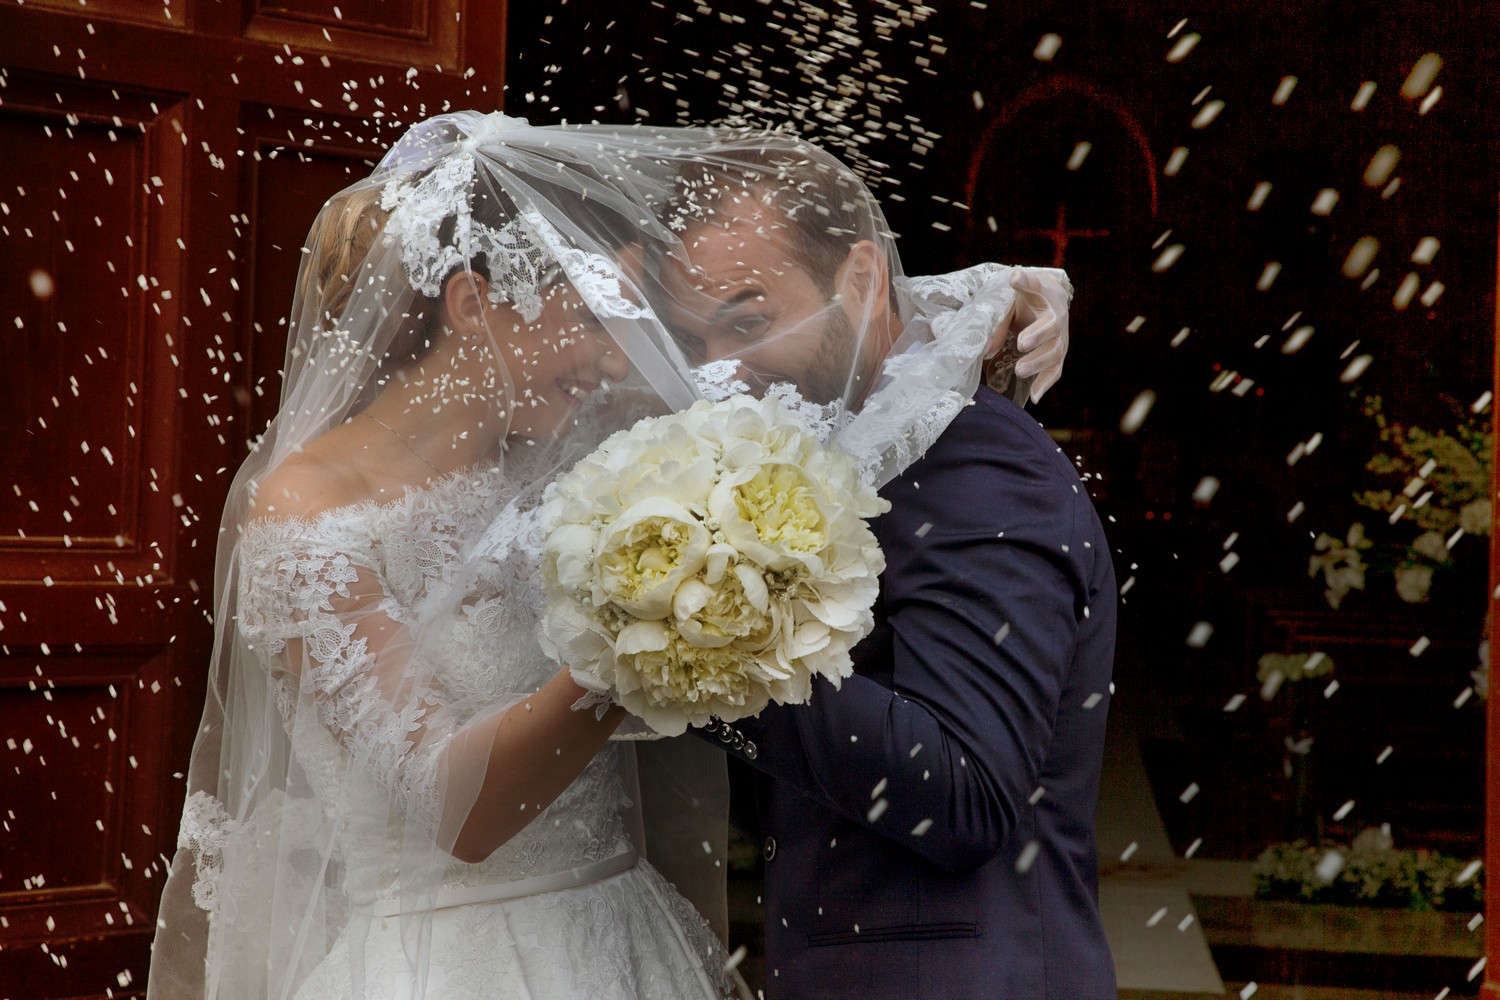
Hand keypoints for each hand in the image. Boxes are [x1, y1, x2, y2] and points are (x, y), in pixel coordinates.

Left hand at [996, 269, 1069, 401]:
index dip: (1026, 282)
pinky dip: (1046, 383)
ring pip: (1055, 350)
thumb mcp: (1009, 300)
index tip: (1014, 278)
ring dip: (1038, 362)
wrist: (1045, 302)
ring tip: (1019, 370)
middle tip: (1021, 343)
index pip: (1036, 285)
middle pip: (1052, 326)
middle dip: (1037, 335)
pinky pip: (1055, 370)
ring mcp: (1060, 336)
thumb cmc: (1022, 299)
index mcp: (1045, 292)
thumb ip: (998, 320)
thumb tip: (985, 351)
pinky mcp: (1057, 353)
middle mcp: (1057, 314)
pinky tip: (1035, 397)